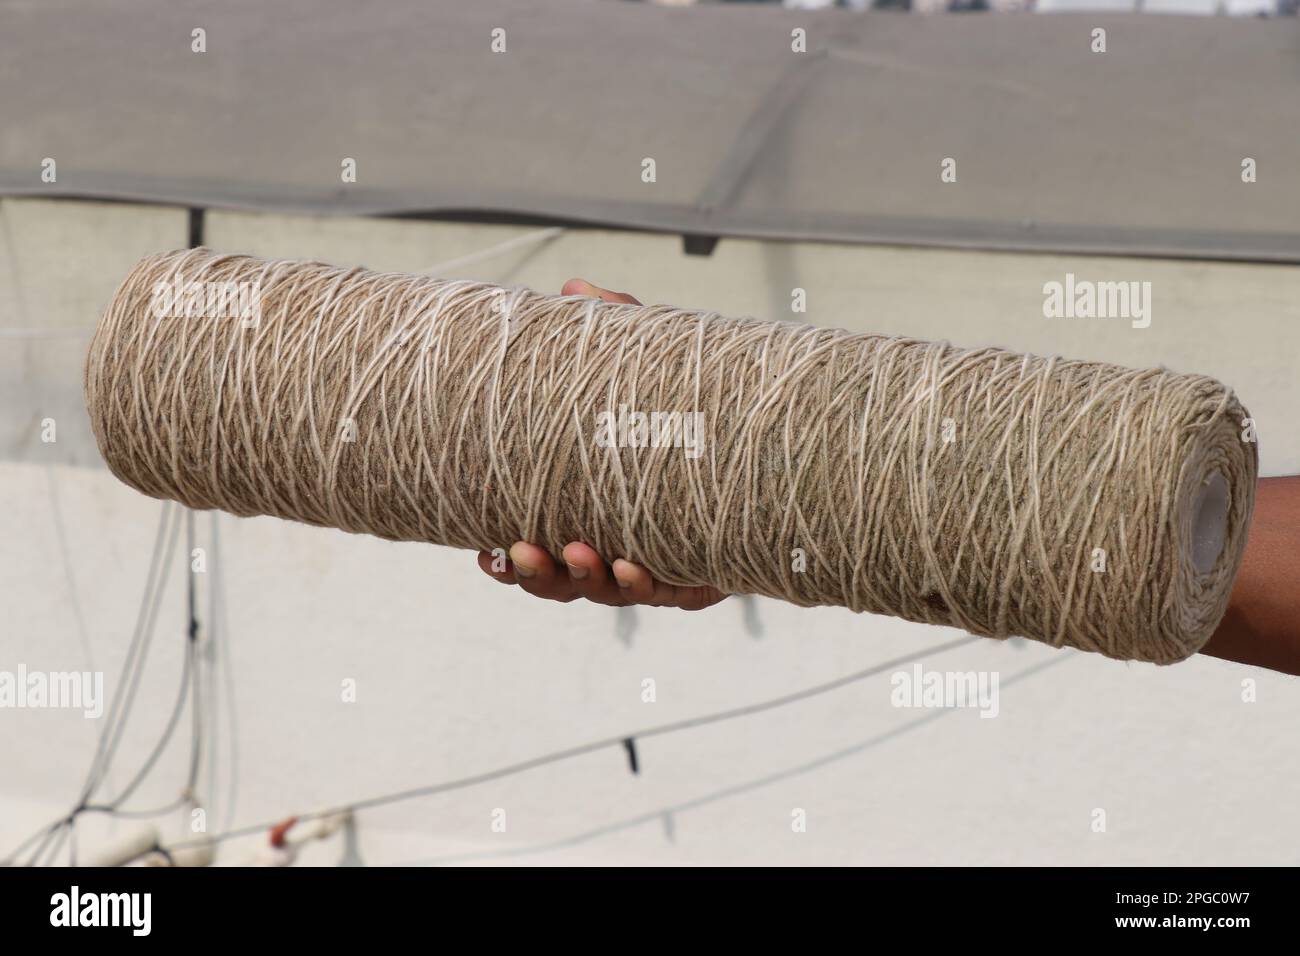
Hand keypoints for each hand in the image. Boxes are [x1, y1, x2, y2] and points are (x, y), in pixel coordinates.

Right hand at [474, 278, 727, 611]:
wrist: (772, 439)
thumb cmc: (691, 405)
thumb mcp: (650, 367)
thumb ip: (615, 329)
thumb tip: (572, 287)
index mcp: (591, 511)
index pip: (539, 544)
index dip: (508, 560)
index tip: (483, 555)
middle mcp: (619, 545)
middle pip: (565, 581)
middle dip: (540, 574)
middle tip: (523, 549)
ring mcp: (660, 564)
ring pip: (609, 590)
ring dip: (584, 577)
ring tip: (577, 551)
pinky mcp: (703, 572)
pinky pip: (670, 591)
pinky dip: (645, 581)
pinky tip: (632, 565)